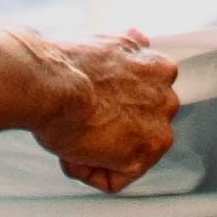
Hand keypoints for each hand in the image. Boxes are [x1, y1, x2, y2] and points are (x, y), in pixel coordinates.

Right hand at [31, 33, 178, 191]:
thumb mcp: (106, 42)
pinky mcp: (141, 156)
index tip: (88, 103)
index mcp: (161, 70)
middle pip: (133, 131)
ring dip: (95, 153)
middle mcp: (168, 99)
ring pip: (123, 157)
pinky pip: (112, 179)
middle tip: (77, 120)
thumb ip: (129, 46)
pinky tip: (74, 150)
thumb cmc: (64, 65)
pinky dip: (88, 170)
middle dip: (105, 133)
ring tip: (73, 133)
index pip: (141, 102)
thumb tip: (141, 37)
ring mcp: (159, 129)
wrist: (48, 83)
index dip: (108, 108)